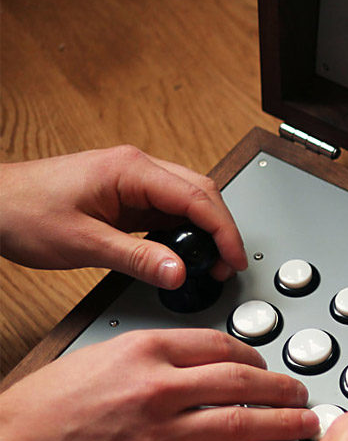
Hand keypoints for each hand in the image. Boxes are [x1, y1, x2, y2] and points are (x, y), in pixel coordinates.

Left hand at [0, 146, 246, 287]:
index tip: (233, 258)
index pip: (197, 197)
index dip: (224, 230)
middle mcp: (136, 169)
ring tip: (208, 263)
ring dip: (204, 230)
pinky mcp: (124, 196)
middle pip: (201, 193)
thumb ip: (137, 258)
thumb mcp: (82, 242)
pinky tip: (181, 252)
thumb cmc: (19, 212)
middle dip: (221, 230)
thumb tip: (178, 272)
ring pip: (187, 201)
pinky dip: (183, 231)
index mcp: (131, 170)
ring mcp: (131, 181)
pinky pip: (167, 210)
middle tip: (226, 265)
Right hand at [0, 329, 316, 440]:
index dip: (256, 354)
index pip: (221, 345)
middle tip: (301, 392)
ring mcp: (155, 435)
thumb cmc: (43, 402)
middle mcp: (156, 388)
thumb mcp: (103, 355)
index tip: (266, 364)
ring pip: (237, 424)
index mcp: (145, 350)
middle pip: (241, 380)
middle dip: (282, 386)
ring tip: (303, 425)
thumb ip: (153, 354)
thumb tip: (195, 358)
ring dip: (280, 424)